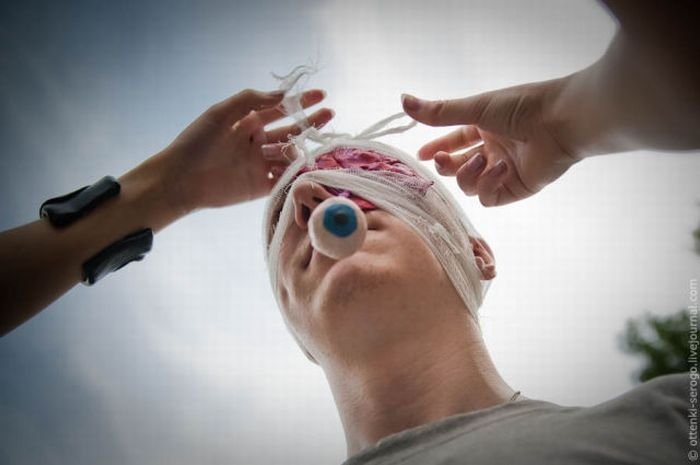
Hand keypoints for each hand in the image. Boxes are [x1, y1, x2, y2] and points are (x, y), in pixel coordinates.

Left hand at [158, 88, 332, 211]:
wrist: (180, 180)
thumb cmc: (196, 143)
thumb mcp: (221, 113)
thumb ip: (250, 100)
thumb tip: (281, 96)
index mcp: (247, 122)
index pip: (280, 109)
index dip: (301, 102)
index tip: (321, 94)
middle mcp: (257, 142)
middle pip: (291, 130)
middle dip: (311, 122)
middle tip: (331, 113)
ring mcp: (260, 164)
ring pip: (290, 154)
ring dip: (302, 148)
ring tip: (312, 145)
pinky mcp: (261, 186)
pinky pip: (285, 179)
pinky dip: (297, 173)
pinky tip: (308, 166)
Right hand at [402, 79, 579, 206]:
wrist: (560, 121)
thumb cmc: (521, 107)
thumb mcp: (474, 108)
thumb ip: (438, 112)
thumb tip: (402, 100)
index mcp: (485, 126)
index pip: (453, 141)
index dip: (436, 149)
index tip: (420, 155)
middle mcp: (493, 149)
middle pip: (457, 167)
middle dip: (446, 165)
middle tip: (440, 160)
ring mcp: (503, 171)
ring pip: (469, 185)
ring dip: (468, 174)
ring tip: (482, 160)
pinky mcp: (515, 188)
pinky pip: (488, 197)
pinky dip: (488, 185)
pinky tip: (501, 169)